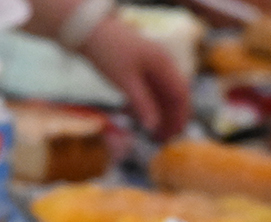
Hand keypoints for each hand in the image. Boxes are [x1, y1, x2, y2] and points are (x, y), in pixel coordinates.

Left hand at [77, 14, 190, 139]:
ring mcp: (150, 66)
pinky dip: (145, 104)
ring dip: (158, 113)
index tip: (175, 135)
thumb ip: (142, 104)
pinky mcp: (137, 69)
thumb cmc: (109, 53)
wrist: (90, 32)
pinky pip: (147, 90)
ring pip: (160, 93)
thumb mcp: (125, 82)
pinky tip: (138, 117)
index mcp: (164, 64)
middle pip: (172, 95)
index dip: (180, 115)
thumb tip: (154, 127)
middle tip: (163, 140)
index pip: (180, 93)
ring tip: (152, 133)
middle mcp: (161, 65)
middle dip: (170, 117)